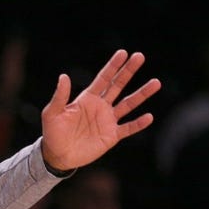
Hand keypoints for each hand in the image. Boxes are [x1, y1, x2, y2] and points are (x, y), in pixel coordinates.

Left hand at [39, 49, 160, 170]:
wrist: (57, 155)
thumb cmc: (52, 133)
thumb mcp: (52, 113)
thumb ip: (60, 96)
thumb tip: (63, 76)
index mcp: (87, 99)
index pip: (103, 79)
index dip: (113, 66)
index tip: (123, 53)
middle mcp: (100, 106)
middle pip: (118, 86)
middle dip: (128, 71)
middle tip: (140, 56)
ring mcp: (108, 120)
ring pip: (128, 104)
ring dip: (141, 94)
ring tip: (156, 82)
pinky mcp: (111, 136)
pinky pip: (128, 128)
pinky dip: (138, 124)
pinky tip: (149, 117)